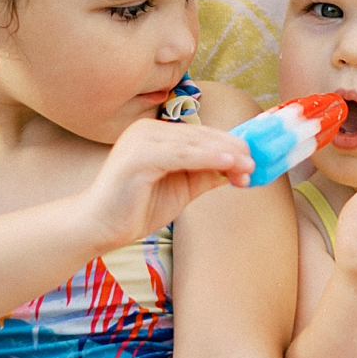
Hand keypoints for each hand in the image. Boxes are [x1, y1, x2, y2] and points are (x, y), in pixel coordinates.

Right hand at [78, 118, 252, 253]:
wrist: (98, 227)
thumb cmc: (136, 208)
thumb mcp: (181, 188)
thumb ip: (206, 174)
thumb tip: (240, 167)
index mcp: (155, 133)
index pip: (201, 134)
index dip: (231, 144)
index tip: (255, 159)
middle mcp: (147, 129)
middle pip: (201, 134)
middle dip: (233, 148)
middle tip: (257, 162)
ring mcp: (140, 139)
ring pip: (194, 142)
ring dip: (226, 152)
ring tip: (249, 165)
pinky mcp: (138, 156)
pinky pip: (181, 154)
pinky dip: (208, 157)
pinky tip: (229, 162)